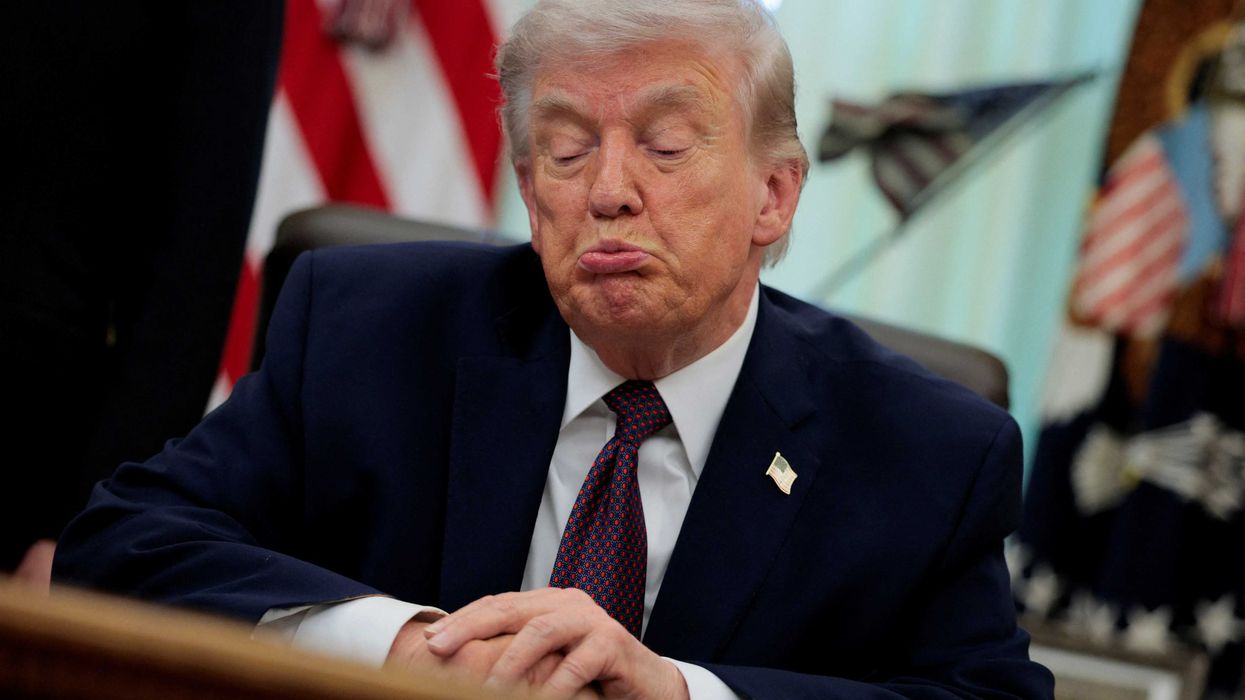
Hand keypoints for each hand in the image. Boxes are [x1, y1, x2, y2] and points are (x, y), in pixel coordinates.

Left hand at [388, 617, 599, 697]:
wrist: (648, 686)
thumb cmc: (593, 676)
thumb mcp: (549, 661)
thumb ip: (517, 652)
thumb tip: (463, 659)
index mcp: (549, 602)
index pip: (497, 604)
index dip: (462, 619)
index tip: (430, 638)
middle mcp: (568, 603)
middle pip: (510, 608)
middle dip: (469, 628)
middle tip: (438, 648)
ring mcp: (592, 620)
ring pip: (540, 630)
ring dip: (508, 660)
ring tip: (485, 686)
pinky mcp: (612, 642)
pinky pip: (575, 664)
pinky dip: (552, 687)